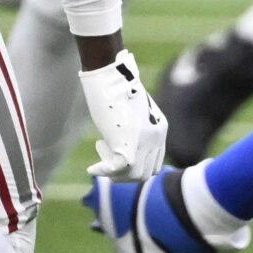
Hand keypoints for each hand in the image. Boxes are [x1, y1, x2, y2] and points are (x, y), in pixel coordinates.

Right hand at [81, 49, 168, 178]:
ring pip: (135, 175)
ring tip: (101, 149)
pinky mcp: (128, 144)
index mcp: (160, 128)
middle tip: (107, 153)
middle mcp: (156, 137)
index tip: (118, 154)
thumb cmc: (117, 88)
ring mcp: (144, 142)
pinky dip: (104, 171)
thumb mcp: (131, 110)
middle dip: (126, 172)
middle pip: (147, 172)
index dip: (137, 165)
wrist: (111, 77)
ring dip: (116, 172)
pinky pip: (119, 169)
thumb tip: (121, 139)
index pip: (155, 162)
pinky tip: (92, 168)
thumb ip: (133, 127)